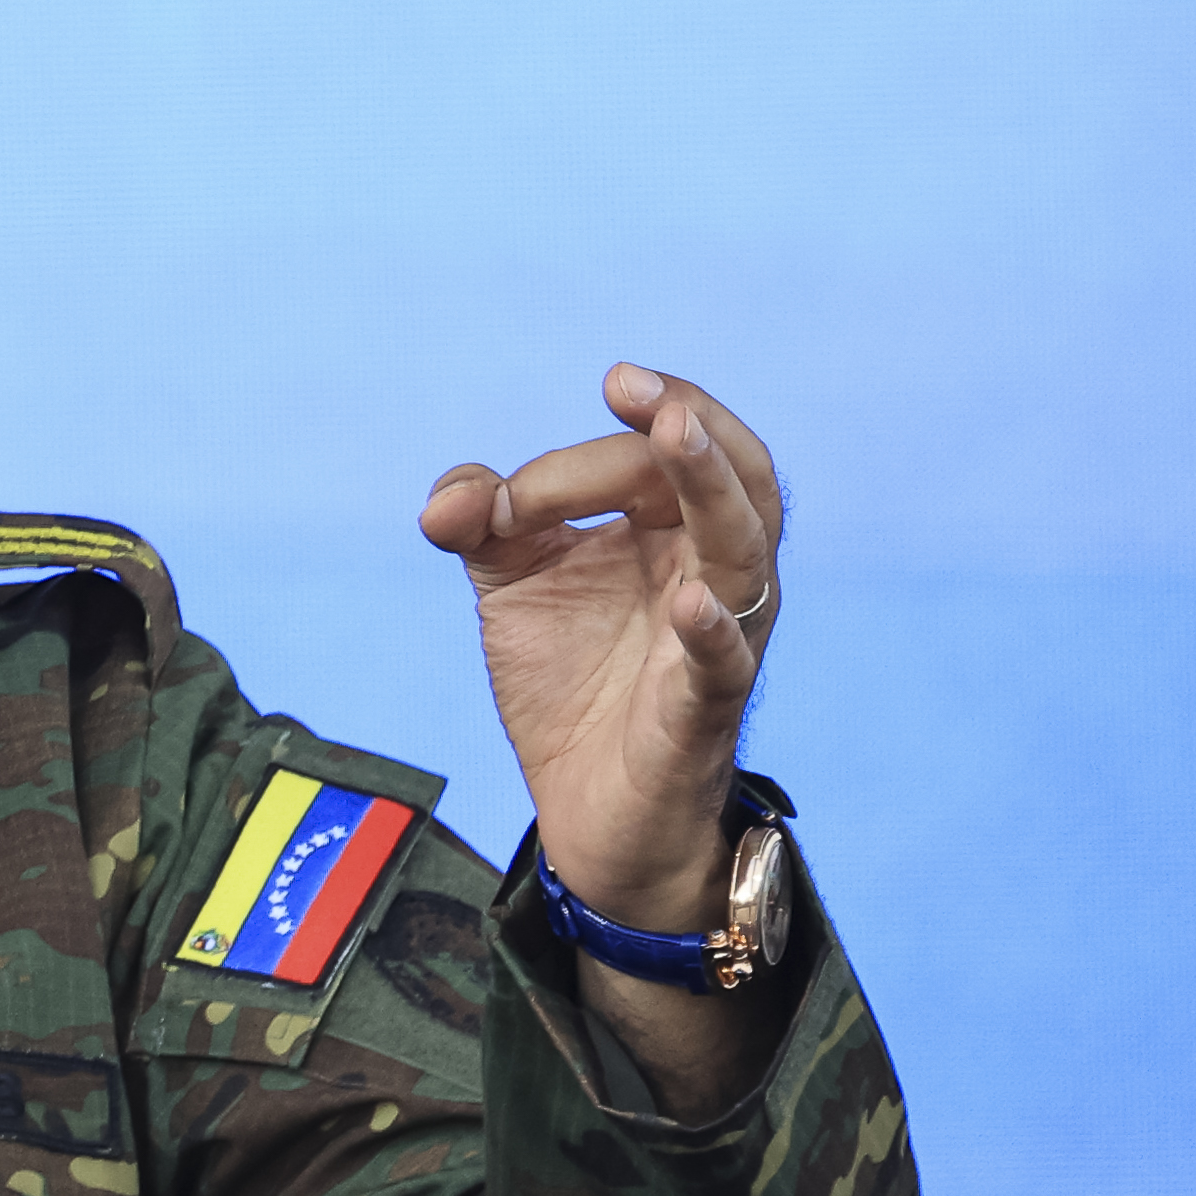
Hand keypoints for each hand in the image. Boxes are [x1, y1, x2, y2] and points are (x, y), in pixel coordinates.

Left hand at [418, 364, 782, 933]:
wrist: (584, 812)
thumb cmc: (569, 684)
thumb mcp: (511, 586)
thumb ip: (478, 523)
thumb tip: (450, 500)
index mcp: (673, 531)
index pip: (647, 460)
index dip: (567, 466)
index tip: (495, 504)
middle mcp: (711, 571)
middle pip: (732, 475)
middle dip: (686, 419)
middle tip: (629, 384)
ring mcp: (719, 637)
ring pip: (745, 547)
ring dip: (711, 485)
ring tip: (676, 431)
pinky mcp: (702, 708)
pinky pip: (724, 662)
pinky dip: (713, 629)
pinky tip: (691, 603)